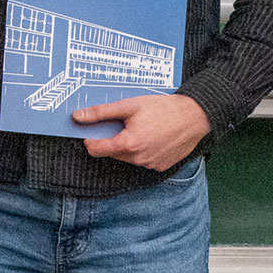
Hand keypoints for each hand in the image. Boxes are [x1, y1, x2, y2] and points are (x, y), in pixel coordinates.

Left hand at [74, 94, 209, 171]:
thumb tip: (77, 117)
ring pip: (128, 157)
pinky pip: (143, 160)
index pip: (96, 150)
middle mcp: (139, 159)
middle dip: (113, 139)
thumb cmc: (163, 109)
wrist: (195, 116)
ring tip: (141, 128)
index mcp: (128, 144)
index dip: (91, 139)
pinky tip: (152, 136)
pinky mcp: (161, 166)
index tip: (92, 131)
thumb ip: (100, 113)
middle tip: (124, 123)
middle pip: (112, 152)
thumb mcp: (128, 106)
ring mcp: (151, 164)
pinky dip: (142, 150)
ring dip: (128, 145)